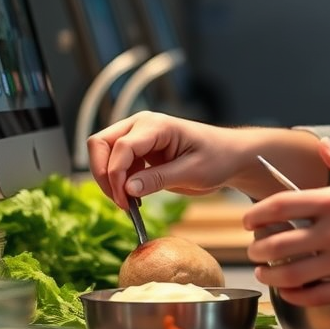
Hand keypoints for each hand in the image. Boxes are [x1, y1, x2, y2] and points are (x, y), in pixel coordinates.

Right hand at [86, 112, 242, 208]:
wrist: (229, 156)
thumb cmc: (217, 158)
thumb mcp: (192, 172)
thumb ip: (158, 179)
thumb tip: (126, 188)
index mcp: (157, 125)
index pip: (121, 146)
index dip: (115, 175)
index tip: (124, 201)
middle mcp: (142, 126)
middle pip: (100, 143)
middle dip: (103, 174)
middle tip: (120, 201)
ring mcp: (138, 137)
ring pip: (103, 154)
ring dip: (109, 180)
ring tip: (129, 203)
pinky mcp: (138, 151)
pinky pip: (115, 164)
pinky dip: (118, 182)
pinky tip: (134, 198)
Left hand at [243, 137, 329, 303]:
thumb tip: (324, 146)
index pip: (282, 205)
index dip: (257, 213)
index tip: (249, 219)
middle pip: (280, 243)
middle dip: (258, 247)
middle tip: (253, 249)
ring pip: (293, 274)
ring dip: (271, 275)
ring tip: (265, 272)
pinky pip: (318, 295)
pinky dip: (297, 296)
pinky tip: (291, 292)